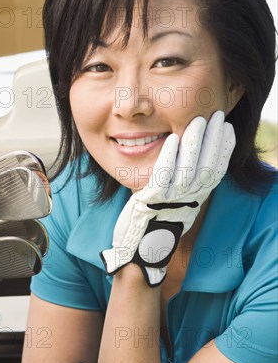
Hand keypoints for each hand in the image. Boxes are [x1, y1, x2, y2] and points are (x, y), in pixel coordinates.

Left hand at [100, 111, 235, 285]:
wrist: (137, 247)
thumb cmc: (155, 220)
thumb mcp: (177, 202)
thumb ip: (187, 183)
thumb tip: (196, 156)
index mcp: (196, 199)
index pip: (217, 171)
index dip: (224, 149)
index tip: (225, 127)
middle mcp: (187, 200)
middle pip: (207, 167)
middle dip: (213, 140)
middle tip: (215, 116)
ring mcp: (170, 200)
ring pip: (188, 170)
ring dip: (194, 143)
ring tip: (197, 121)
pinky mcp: (151, 200)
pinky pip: (163, 176)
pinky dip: (169, 157)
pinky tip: (172, 138)